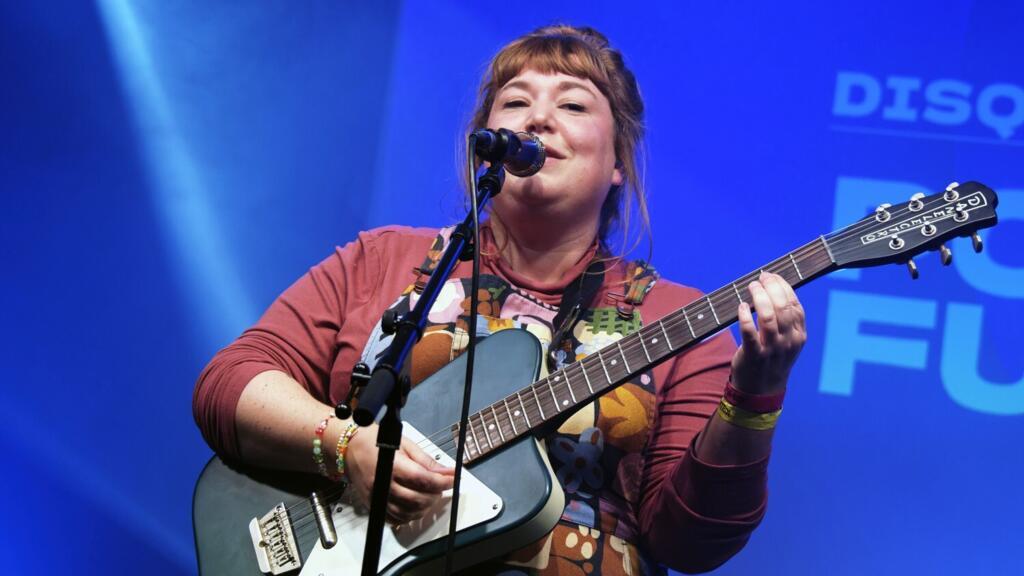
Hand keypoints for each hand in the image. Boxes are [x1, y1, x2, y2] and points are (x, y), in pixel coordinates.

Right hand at [344, 424, 454, 524]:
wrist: (349, 449)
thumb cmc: (375, 442)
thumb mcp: (405, 445)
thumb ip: (426, 460)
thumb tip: (447, 471)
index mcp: (392, 466)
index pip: (423, 480)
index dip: (443, 481)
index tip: (453, 478)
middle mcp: (383, 485)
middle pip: (417, 499)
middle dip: (435, 495)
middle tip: (441, 485)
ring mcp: (377, 498)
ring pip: (408, 513)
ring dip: (425, 507)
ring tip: (429, 495)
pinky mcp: (373, 506)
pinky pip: (394, 519)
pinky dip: (409, 516)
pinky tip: (415, 506)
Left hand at [731, 272, 806, 394]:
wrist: (762, 389)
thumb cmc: (773, 358)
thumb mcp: (788, 341)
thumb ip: (787, 319)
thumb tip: (774, 288)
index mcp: (799, 335)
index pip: (795, 305)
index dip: (783, 287)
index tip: (771, 276)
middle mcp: (788, 342)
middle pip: (782, 308)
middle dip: (771, 288)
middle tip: (759, 279)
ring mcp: (772, 349)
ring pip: (768, 317)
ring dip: (758, 298)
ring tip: (751, 287)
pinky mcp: (754, 355)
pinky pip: (749, 332)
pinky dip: (745, 316)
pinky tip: (741, 306)